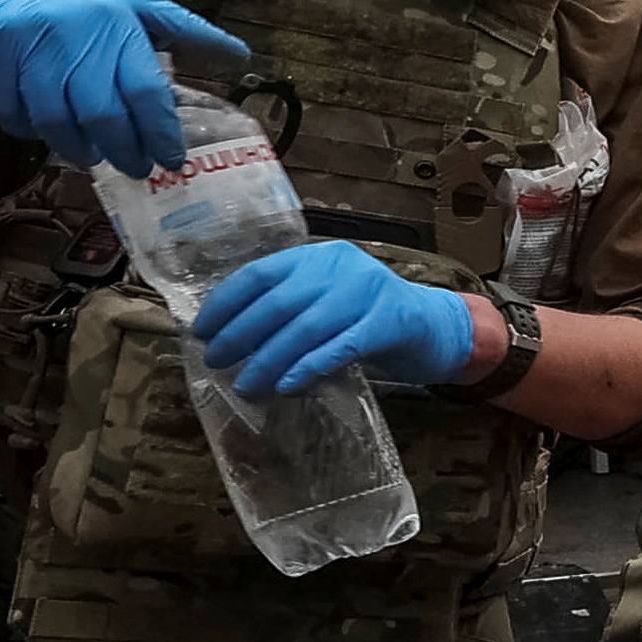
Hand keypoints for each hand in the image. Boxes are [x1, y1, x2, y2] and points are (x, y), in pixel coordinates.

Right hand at [0, 0, 246, 178]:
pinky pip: (16, 117)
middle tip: (137, 168)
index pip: (145, 87)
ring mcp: (27, 45)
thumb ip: (179, 30)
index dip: (160, 130)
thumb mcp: (123, 1)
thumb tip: (239, 56)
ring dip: (79, 148)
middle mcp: (73, 29)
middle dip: (124, 150)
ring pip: (59, 122)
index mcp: (114, 14)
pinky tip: (43, 126)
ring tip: (94, 155)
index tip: (172, 158)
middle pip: (104, 113)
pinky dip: (31, 130)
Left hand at [191, 240, 479, 398]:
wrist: (439, 326)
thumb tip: (230, 337)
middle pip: (277, 302)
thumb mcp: (329, 301)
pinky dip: (309, 367)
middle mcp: (341, 267)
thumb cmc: (372, 319)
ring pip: (305, 327)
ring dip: (268, 360)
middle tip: (216, 362)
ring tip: (247, 385)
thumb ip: (292, 309)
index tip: (201, 331)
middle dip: (240, 335)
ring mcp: (368, 292)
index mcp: (319, 257)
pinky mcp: (390, 322)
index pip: (260, 274)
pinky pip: (340, 347)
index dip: (226, 303)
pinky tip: (287, 385)